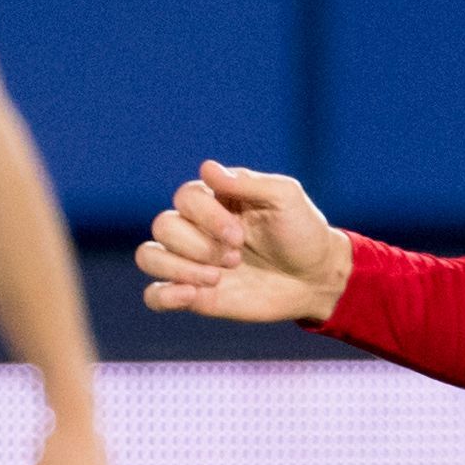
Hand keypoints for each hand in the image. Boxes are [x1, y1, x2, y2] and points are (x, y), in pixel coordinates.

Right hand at [134, 160, 351, 325]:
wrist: (316, 280)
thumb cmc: (302, 233)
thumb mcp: (285, 198)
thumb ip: (247, 182)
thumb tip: (206, 168)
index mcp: (216, 199)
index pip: (185, 197)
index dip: (206, 217)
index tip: (240, 236)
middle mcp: (197, 228)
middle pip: (163, 226)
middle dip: (199, 246)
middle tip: (236, 258)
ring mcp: (192, 262)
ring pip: (149, 256)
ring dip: (179, 268)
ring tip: (216, 278)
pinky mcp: (193, 295)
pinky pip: (154, 295)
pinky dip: (163, 296)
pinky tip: (191, 296)